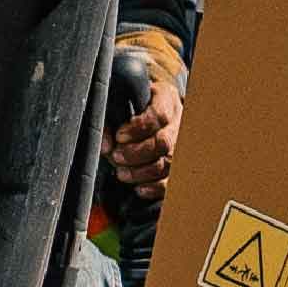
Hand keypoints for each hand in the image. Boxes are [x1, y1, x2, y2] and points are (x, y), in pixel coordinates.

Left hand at [99, 34, 184, 208]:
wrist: (146, 106)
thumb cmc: (131, 102)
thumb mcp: (120, 100)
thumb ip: (109, 119)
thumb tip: (106, 145)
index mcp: (165, 98)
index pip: (158, 116)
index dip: (138, 129)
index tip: (119, 135)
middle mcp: (178, 121)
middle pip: (164, 143)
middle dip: (136, 153)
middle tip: (116, 156)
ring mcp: (181, 143)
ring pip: (167, 164)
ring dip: (141, 172)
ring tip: (121, 172)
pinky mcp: (179, 164)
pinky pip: (172, 181)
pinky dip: (154, 188)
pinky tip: (138, 187)